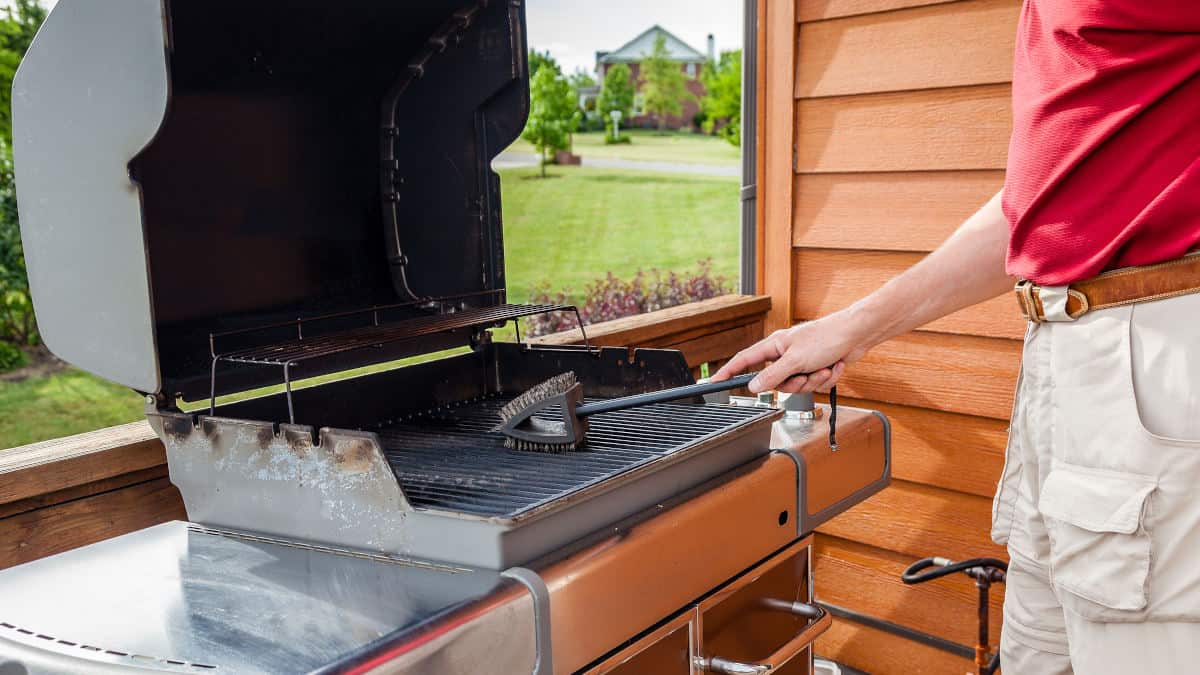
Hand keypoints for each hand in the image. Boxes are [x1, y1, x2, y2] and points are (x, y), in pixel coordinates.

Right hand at [711, 311, 872, 393]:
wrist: (857, 335)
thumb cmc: (827, 337)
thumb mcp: (796, 360)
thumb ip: (772, 375)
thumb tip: (752, 387)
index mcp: (774, 346)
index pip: (744, 360)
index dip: (728, 372)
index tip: (714, 382)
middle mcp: (785, 354)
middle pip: (776, 383)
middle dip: (795, 384)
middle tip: (805, 375)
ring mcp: (800, 363)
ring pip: (797, 387)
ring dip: (814, 381)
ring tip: (824, 367)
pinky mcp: (815, 369)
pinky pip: (813, 385)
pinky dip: (826, 379)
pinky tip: (834, 366)